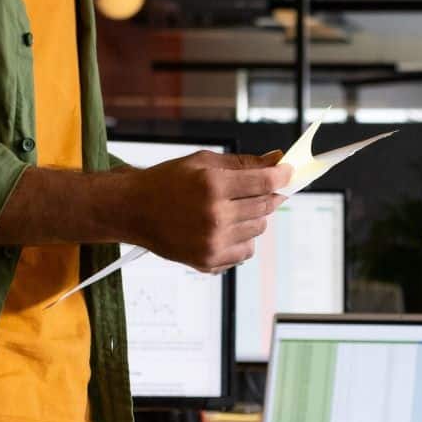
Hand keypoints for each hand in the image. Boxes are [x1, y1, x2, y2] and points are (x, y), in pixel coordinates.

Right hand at [122, 150, 289, 271]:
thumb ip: (242, 164)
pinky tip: (225, 227)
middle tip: (262, 188)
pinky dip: (243, 238)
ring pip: (259, 229)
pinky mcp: (209, 261)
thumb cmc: (166, 183)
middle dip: (269, 195)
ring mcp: (213, 242)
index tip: (288, 172)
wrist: (133, 210)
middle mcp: (214, 216)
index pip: (264, 183)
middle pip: (265, 206)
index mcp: (212, 186)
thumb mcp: (203, 162)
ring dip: (254, 217)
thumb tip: (276, 160)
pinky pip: (247, 251)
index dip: (282, 176)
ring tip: (232, 208)